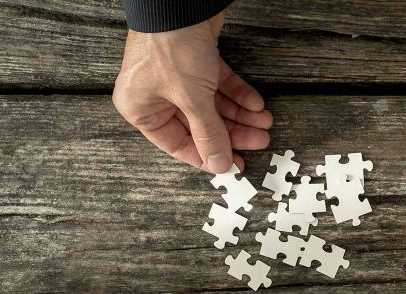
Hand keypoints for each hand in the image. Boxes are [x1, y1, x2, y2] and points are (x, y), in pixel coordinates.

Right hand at [113, 13, 272, 173]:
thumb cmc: (171, 49)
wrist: (180, 4)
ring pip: (212, 105)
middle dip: (232, 133)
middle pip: (199, 125)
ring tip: (264, 122)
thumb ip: (208, 134)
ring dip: (240, 115)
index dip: (207, 156)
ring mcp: (175, 76)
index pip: (177, 144)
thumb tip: (220, 164)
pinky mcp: (195, 61)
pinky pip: (218, 85)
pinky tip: (256, 104)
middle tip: (258, 141)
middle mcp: (155, 94)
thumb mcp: (192, 99)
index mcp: (141, 109)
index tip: (233, 165)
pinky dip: (237, 94)